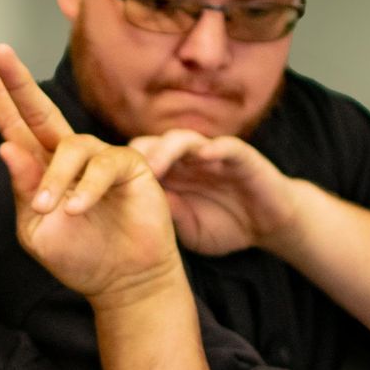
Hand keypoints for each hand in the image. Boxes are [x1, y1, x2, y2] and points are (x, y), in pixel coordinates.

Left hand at [0, 45, 179, 301]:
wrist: (122, 282)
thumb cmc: (79, 257)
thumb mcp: (37, 229)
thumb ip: (23, 189)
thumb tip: (5, 147)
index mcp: (42, 169)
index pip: (17, 128)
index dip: (1, 98)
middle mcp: (69, 156)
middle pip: (41, 112)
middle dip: (19, 83)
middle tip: (0, 55)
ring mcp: (100, 158)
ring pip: (70, 147)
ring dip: (55, 177)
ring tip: (48, 209)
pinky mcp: (130, 167)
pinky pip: (104, 166)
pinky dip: (86, 188)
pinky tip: (75, 210)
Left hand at [128, 130, 297, 257]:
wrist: (270, 226)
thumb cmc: (226, 227)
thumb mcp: (189, 229)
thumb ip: (169, 216)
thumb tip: (137, 209)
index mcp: (170, 176)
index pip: (137, 163)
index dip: (118, 170)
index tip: (98, 185)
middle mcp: (186, 160)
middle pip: (152, 145)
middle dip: (135, 155)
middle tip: (116, 173)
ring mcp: (212, 155)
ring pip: (182, 140)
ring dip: (166, 150)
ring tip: (153, 168)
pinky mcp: (241, 156)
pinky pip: (226, 145)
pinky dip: (215, 148)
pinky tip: (204, 155)